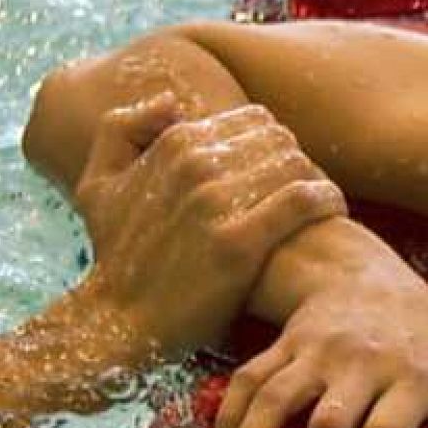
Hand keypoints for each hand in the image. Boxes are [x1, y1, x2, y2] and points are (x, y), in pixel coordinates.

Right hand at [74, 96, 345, 354]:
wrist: (117, 323)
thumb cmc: (116, 256)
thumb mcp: (96, 185)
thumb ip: (122, 129)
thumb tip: (172, 104)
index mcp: (172, 143)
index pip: (254, 121)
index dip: (273, 144)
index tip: (279, 171)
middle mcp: (195, 165)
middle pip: (280, 140)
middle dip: (297, 161)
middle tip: (305, 189)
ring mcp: (217, 203)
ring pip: (295, 164)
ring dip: (315, 179)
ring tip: (322, 203)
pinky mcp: (240, 244)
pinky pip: (303, 200)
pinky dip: (326, 199)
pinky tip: (331, 210)